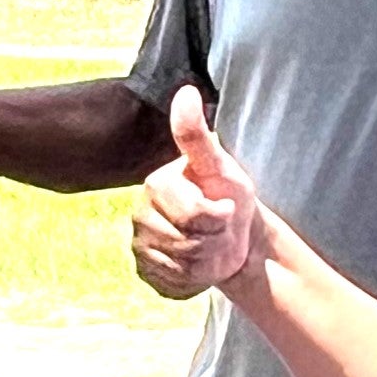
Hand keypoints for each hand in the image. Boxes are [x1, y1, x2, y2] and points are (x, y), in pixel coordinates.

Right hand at [130, 86, 260, 301]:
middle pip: (186, 242)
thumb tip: (185, 91)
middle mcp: (140, 215)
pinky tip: (200, 264)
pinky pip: (172, 284)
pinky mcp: (146, 273)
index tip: (226, 207)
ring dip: (207, 260)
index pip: (193, 214)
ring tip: (211, 244)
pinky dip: (195, 280)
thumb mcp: (220, 164)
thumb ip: (197, 135)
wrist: (236, 236)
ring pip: (181, 266)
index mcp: (155, 184)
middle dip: (214, 239)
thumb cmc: (229, 194)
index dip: (219, 217)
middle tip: (220, 228)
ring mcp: (140, 246)